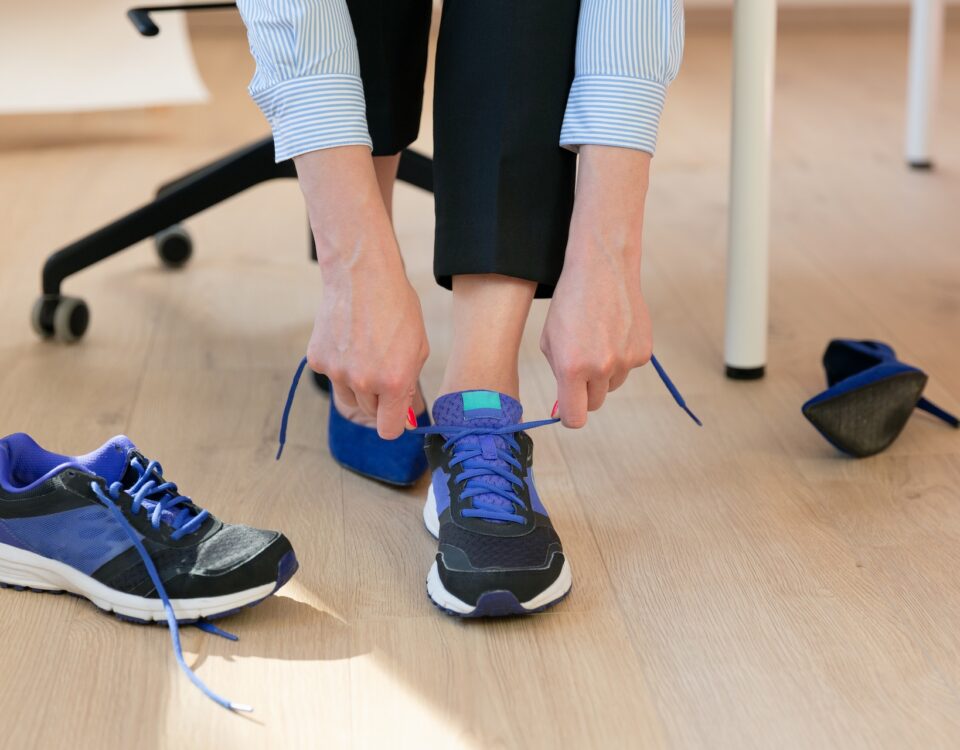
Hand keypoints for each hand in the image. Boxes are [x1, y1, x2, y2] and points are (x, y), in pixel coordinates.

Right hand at [296, 147, 429, 438]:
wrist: (363, 276)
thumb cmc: (397, 308)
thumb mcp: (418, 349)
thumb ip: (410, 387)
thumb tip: (406, 415)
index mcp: (393, 383)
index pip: (389, 430)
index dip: (394, 423)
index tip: (396, 413)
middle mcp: (362, 382)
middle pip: (368, 414)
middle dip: (378, 402)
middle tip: (384, 376)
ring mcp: (336, 373)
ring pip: (347, 399)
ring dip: (358, 389)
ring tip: (367, 358)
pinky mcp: (317, 361)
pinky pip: (332, 377)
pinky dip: (340, 368)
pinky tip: (350, 344)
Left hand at [540, 146, 653, 427]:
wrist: (601, 270)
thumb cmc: (569, 303)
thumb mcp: (551, 340)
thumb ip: (558, 374)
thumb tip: (564, 405)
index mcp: (571, 367)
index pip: (574, 417)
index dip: (569, 415)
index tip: (566, 408)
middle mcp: (601, 367)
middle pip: (594, 403)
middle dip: (584, 392)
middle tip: (580, 367)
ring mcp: (626, 360)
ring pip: (612, 384)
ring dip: (604, 372)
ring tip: (597, 340)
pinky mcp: (644, 352)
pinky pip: (629, 367)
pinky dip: (622, 356)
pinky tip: (614, 332)